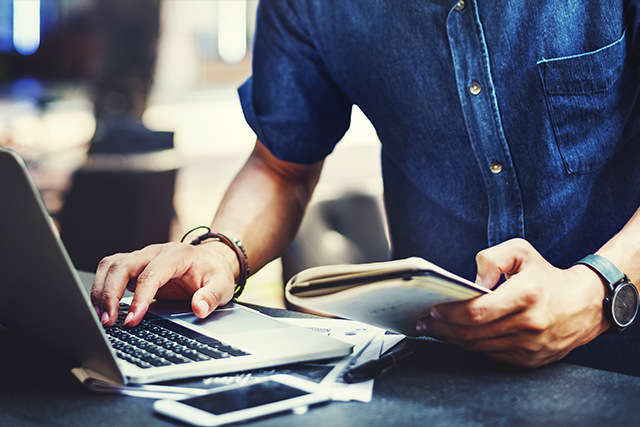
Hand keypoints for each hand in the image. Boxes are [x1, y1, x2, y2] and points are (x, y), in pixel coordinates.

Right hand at [90, 241, 237, 326]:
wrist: (211, 261)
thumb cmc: (214, 272)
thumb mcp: (222, 285)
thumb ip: (211, 296)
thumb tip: (199, 309)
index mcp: (177, 254)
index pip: (151, 274)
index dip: (140, 297)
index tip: (133, 319)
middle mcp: (155, 252)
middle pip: (123, 265)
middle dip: (111, 294)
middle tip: (109, 321)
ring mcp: (142, 258)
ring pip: (111, 266)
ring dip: (101, 291)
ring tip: (101, 318)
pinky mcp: (134, 266)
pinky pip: (110, 272)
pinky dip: (101, 288)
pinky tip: (102, 309)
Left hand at [416, 238, 609, 367]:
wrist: (582, 305)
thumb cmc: (545, 276)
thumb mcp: (521, 251)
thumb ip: (492, 257)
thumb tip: (474, 280)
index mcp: (526, 295)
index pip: (478, 312)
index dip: (451, 313)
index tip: (434, 308)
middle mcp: (529, 324)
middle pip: (473, 334)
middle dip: (443, 328)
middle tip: (424, 321)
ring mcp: (530, 346)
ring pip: (479, 347)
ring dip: (452, 339)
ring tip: (434, 328)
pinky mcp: (530, 360)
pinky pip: (491, 355)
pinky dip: (471, 347)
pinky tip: (458, 337)